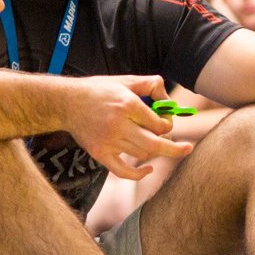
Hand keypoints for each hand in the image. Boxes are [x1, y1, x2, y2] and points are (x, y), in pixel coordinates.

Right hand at [65, 75, 193, 179]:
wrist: (66, 103)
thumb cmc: (98, 90)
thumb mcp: (124, 81)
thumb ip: (149, 84)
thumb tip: (168, 96)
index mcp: (127, 104)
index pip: (158, 123)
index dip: (168, 124)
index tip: (166, 122)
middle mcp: (119, 124)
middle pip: (155, 144)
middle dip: (175, 148)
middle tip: (189, 148)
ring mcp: (109, 141)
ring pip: (142, 154)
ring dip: (155, 151)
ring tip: (159, 143)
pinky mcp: (100, 153)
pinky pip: (123, 171)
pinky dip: (138, 174)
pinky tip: (148, 169)